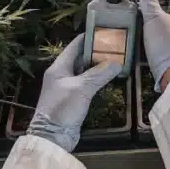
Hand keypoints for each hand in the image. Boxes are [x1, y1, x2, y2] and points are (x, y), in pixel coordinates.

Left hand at [27, 34, 121, 152]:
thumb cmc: (63, 107)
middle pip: (80, 58)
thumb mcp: (82, 88)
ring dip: (98, 67)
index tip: (103, 32)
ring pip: (84, 72)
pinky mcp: (73, 100)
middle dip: (96, 52)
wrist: (52, 136)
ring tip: (115, 59)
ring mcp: (67, 88)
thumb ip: (99, 74)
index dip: (88, 38)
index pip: (74, 46)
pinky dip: (97, 80)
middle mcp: (62, 75)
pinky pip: (86, 84)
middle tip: (114, 46)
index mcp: (59, 68)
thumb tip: (117, 63)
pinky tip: (108, 78)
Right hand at [138, 0, 169, 91]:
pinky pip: (159, 39)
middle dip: (151, 11)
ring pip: (160, 26)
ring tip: (135, 23)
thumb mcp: (154, 18)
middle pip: (164, 11)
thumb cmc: (166, 41)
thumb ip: (149, 2)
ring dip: (149, 25)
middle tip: (136, 10)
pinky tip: (141, 38)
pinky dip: (151, 37)